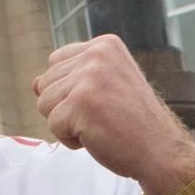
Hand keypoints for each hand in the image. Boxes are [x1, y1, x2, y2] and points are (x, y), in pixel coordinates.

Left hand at [33, 34, 194, 194]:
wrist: (161, 151)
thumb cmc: (134, 122)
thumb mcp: (108, 85)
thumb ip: (73, 77)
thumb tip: (34, 84)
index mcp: (105, 44)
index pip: (56, 62)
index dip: (71, 90)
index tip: (103, 101)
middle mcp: (96, 54)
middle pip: (46, 83)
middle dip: (66, 106)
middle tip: (103, 116)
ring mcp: (89, 76)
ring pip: (44, 104)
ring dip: (67, 123)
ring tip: (100, 125)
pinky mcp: (81, 102)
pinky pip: (53, 125)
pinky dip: (71, 139)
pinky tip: (98, 136)